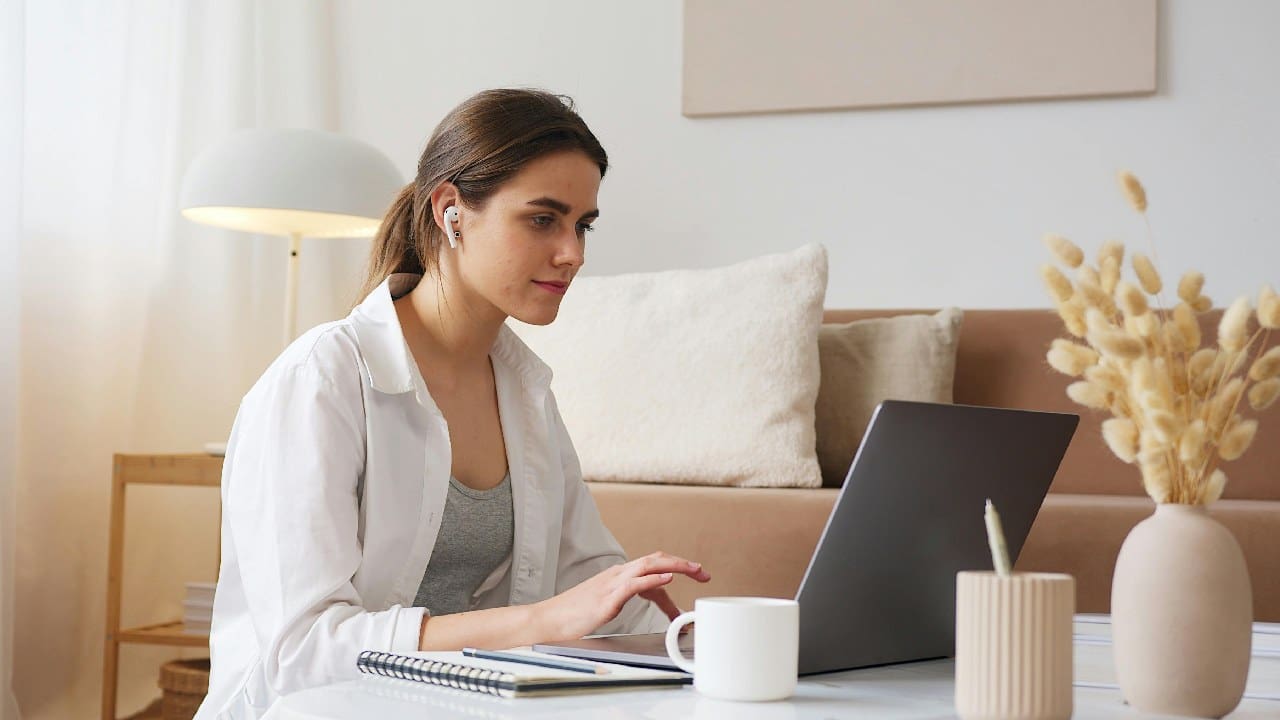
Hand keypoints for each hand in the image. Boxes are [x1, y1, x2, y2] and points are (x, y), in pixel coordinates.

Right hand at [535, 551, 710, 641]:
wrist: (548, 620)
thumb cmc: (574, 615)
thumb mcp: (607, 604)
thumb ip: (627, 598)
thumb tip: (646, 601)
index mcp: (618, 575)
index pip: (653, 564)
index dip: (677, 567)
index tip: (697, 574)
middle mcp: (617, 574)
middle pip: (656, 559)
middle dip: (683, 563)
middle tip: (703, 573)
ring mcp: (612, 584)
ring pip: (649, 565)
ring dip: (675, 566)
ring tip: (694, 570)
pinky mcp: (607, 598)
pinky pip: (634, 584)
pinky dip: (653, 579)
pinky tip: (667, 580)